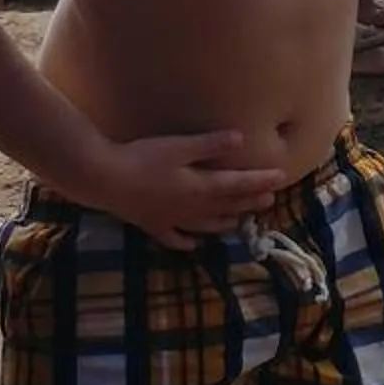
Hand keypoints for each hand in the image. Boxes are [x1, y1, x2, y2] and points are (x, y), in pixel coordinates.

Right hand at [84, 129, 285, 246]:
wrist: (103, 179)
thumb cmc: (142, 158)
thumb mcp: (179, 147)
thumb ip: (211, 144)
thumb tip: (242, 140)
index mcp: (200, 188)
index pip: (238, 185)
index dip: (260, 181)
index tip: (281, 178)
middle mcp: (190, 209)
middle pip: (226, 206)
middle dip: (249, 202)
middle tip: (269, 200)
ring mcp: (170, 220)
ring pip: (205, 225)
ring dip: (225, 222)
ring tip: (238, 220)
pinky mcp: (151, 225)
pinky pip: (174, 238)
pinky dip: (187, 242)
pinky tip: (193, 244)